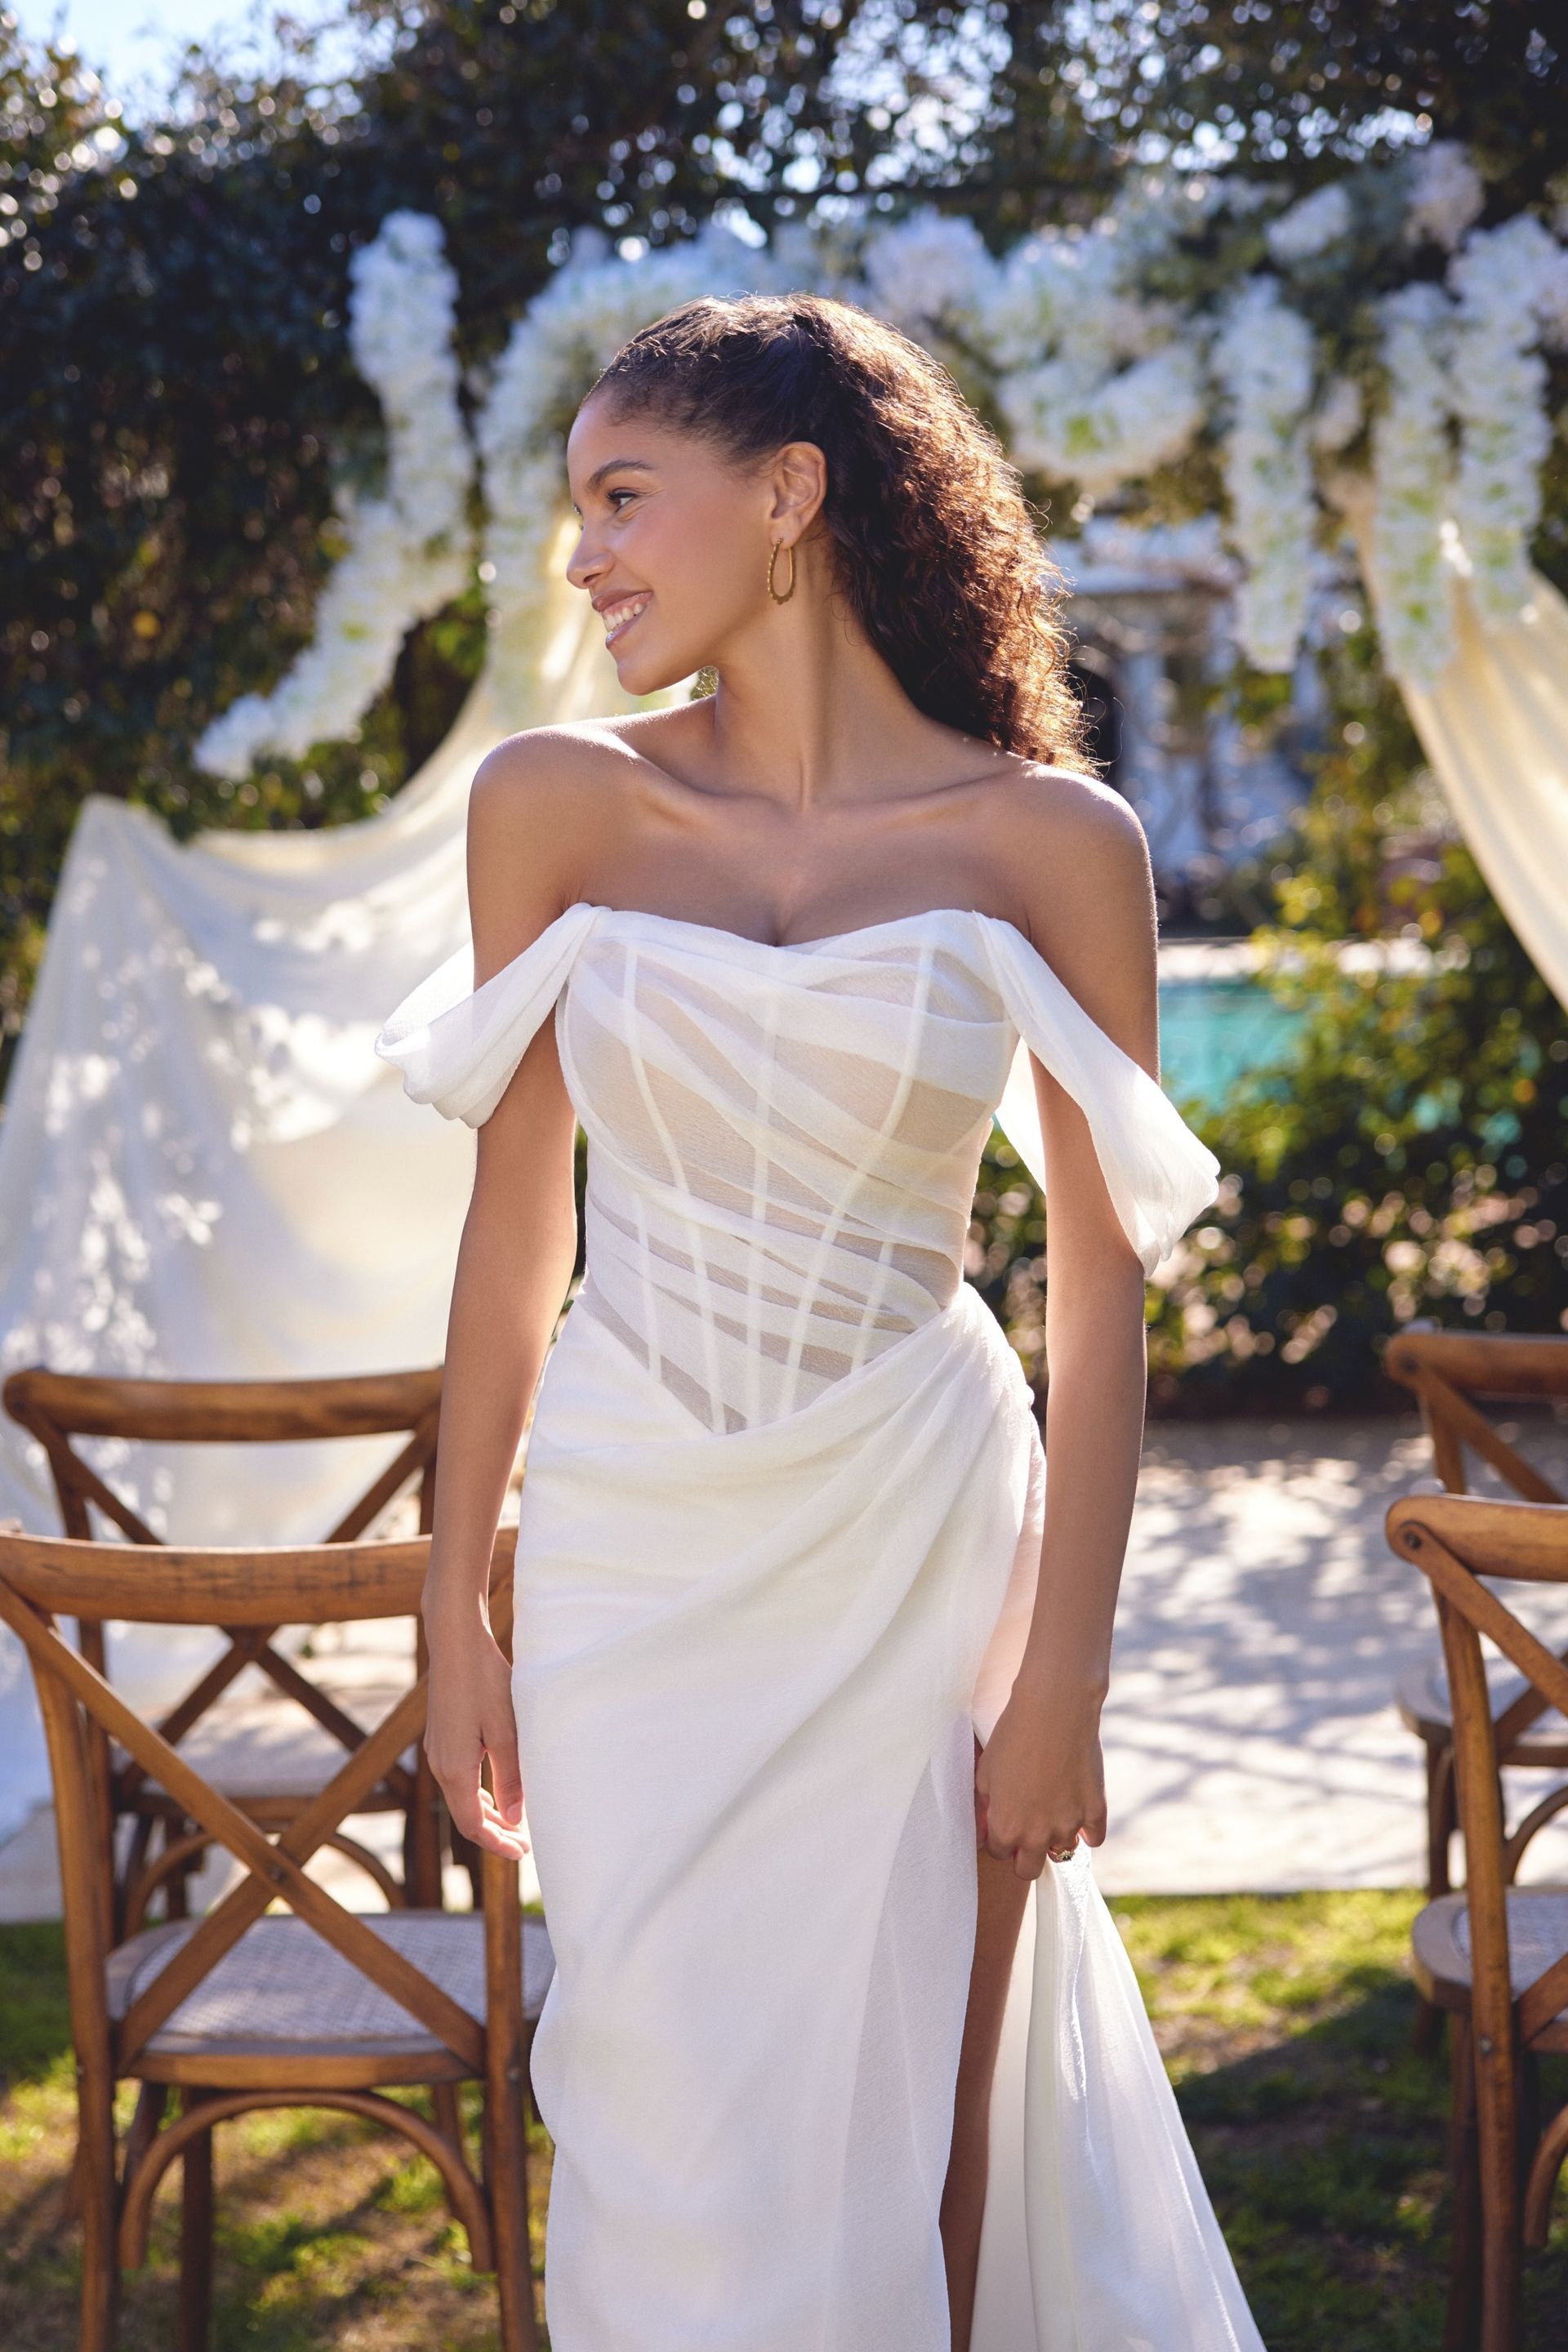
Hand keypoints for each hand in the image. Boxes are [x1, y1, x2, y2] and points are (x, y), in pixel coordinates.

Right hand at [423, 1607, 530, 1860]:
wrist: (455, 1643)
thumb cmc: (485, 1682)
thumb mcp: (506, 1731)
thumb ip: (511, 1777)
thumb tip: (516, 1818)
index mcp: (454, 1770)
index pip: (473, 1825)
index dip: (498, 1844)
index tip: (523, 1854)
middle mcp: (439, 1765)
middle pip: (466, 1816)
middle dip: (495, 1834)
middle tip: (524, 1845)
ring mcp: (437, 1751)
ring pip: (461, 1798)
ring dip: (487, 1815)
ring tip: (515, 1825)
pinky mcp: (441, 1738)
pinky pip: (458, 1779)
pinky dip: (478, 1794)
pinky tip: (496, 1793)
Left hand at [974, 1673, 1107, 1880]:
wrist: (1055, 1709)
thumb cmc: (1012, 1735)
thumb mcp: (985, 1770)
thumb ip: (983, 1806)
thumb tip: (984, 1827)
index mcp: (1005, 1826)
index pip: (998, 1852)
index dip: (998, 1837)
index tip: (1003, 1822)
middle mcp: (1036, 1834)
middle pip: (1028, 1869)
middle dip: (1024, 1854)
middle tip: (1026, 1829)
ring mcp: (1069, 1825)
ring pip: (1062, 1852)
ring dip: (1056, 1838)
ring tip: (1053, 1812)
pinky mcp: (1095, 1811)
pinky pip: (1094, 1838)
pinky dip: (1088, 1829)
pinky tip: (1078, 1809)